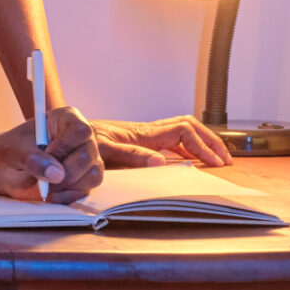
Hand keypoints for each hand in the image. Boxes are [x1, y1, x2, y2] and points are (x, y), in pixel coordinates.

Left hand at [0, 109, 105, 202]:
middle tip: (44, 178)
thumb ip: (32, 159)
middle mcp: (81, 138)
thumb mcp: (14, 151)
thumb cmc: (11, 151)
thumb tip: (56, 174)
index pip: (80, 130)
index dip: (66, 145)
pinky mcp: (84, 178)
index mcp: (65, 119)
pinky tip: (51, 195)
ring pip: (92, 174)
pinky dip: (68, 196)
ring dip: (67, 186)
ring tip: (45, 186)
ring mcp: (86, 158)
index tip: (48, 154)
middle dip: (65, 172)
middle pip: (88, 155)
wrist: (6, 170)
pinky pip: (86, 190)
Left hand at [90, 115, 231, 167]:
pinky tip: (189, 160)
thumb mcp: (103, 150)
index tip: (215, 163)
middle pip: (189, 126)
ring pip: (182, 131)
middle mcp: (146, 131)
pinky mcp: (137, 141)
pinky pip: (169, 140)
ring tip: (215, 159)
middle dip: (210, 141)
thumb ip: (131, 155)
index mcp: (143, 133)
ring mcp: (143, 135)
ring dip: (201, 142)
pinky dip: (185, 148)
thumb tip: (160, 161)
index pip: (184, 132)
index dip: (203, 146)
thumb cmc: (81, 143)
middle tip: (225, 160)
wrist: (64, 137)